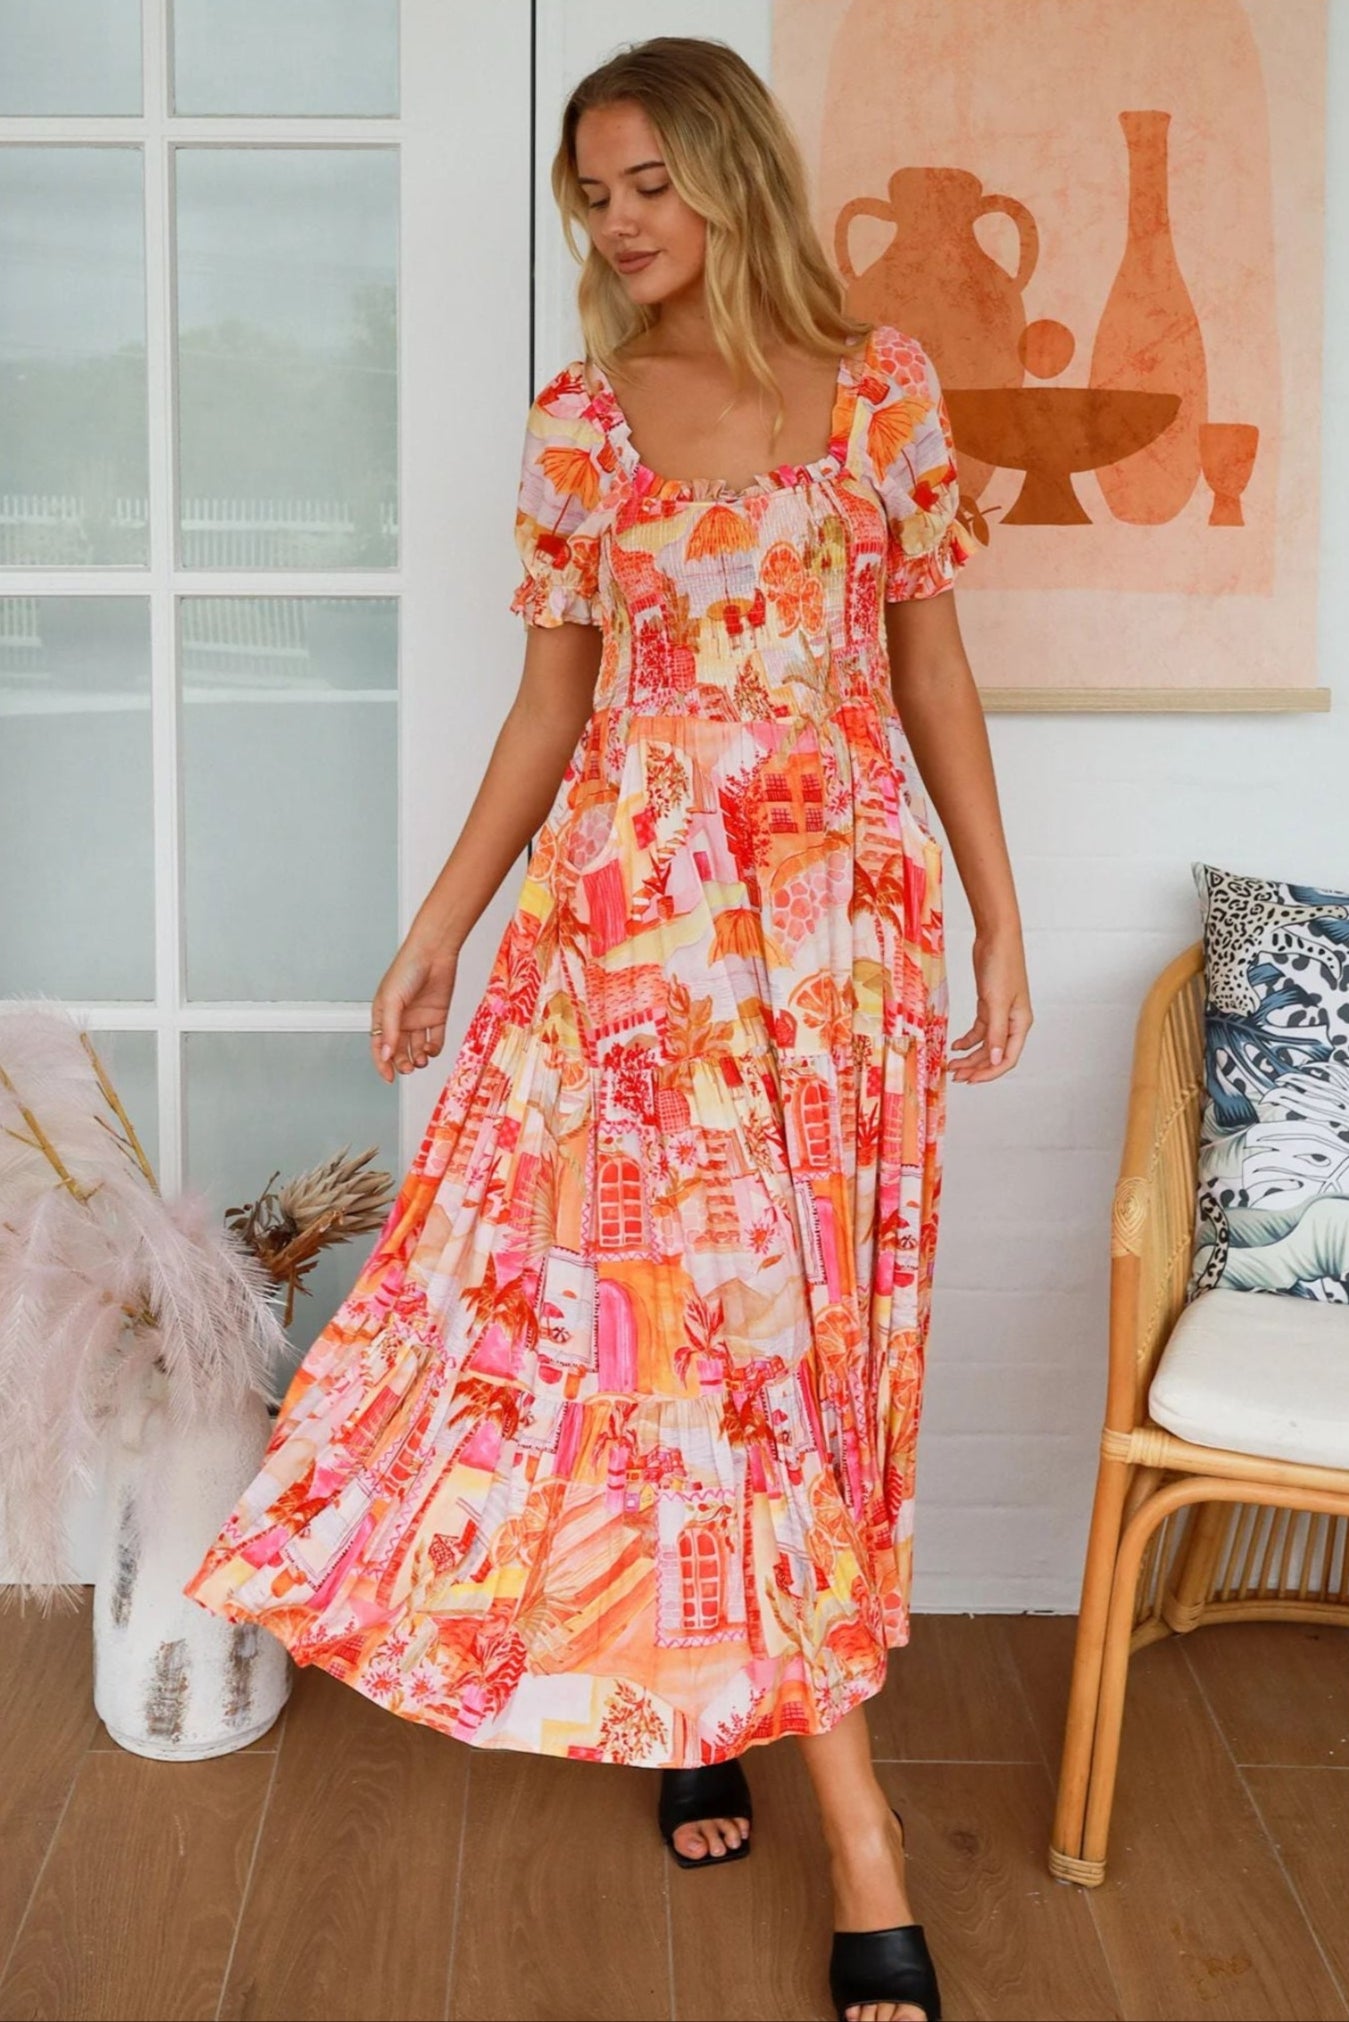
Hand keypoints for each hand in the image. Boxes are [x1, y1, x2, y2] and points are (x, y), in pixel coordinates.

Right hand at [370, 936, 458, 1082]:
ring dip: (418, 1059)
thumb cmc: (407, 969)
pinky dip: (434, 1048)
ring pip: (416, 1048)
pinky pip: (435, 1040)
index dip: (382, 1063)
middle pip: (398, 1050)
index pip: (379, 1046)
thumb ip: (389, 1030)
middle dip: (402, 1063)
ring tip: (421, 1060)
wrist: (434, 953)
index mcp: (383, 1015)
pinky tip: (431, 1048)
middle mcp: (401, 1019)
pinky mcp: (437, 1017)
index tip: (389, 1078)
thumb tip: (386, 1055)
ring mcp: (419, 1019)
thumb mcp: (392, 1001)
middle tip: (408, 1068)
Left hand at [949, 927, 1032, 1082]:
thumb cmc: (1002, 965)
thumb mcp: (995, 1002)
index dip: (989, 1073)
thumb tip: (996, 1061)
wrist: (996, 937)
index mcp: (1021, 1023)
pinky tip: (955, 1045)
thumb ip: (995, 1033)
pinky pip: (981, 1029)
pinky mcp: (989, 1004)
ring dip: (970, 1055)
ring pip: (986, 1044)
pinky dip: (968, 1039)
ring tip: (952, 1065)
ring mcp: (1001, 1013)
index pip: (1007, 1058)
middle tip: (956, 1076)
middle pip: (995, 1054)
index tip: (970, 1080)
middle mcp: (1013, 1021)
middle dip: (976, 1067)